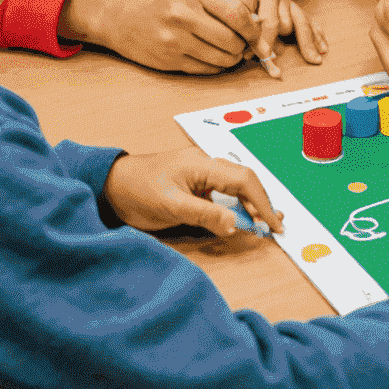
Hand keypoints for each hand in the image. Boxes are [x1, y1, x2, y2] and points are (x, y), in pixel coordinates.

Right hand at [60, 0, 268, 74]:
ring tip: (232, 52)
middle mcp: (182, 15)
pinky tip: (215, 58)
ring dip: (233, 58)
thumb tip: (257, 20)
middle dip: (245, 45)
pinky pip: (205, 69)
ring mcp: (174, 40)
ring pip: (220, 58)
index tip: (257, 31)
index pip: (236, 12)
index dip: (253, 26)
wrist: (121, 16)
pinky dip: (216, 66)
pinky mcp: (168, 61)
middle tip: (246, 44)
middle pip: (231, 38)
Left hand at [102, 149, 282, 237]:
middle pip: (245, 179)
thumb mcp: (170, 206)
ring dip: (251, 202)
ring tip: (266, 220)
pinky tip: (241, 214)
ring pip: (235, 184)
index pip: (244, 179)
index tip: (273, 224)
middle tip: (277, 224)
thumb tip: (236, 225)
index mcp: (203, 164)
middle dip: (263, 201)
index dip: (262, 202)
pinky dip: (236, 203)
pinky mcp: (194, 181)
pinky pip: (222, 190)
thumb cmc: (137, 191)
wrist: (111, 184)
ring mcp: (200, 171)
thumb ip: (204, 214)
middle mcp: (206, 163)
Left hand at [213, 0, 328, 73]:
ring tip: (310, 58)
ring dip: (302, 39)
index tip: (243, 50)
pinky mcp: (290, 7)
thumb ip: (217, 11)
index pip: (245, 6)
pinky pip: (306, 20)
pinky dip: (315, 35)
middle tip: (267, 56)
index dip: (245, 31)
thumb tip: (232, 39)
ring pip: (294, 18)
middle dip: (269, 38)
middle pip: (272, 15)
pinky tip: (320, 49)